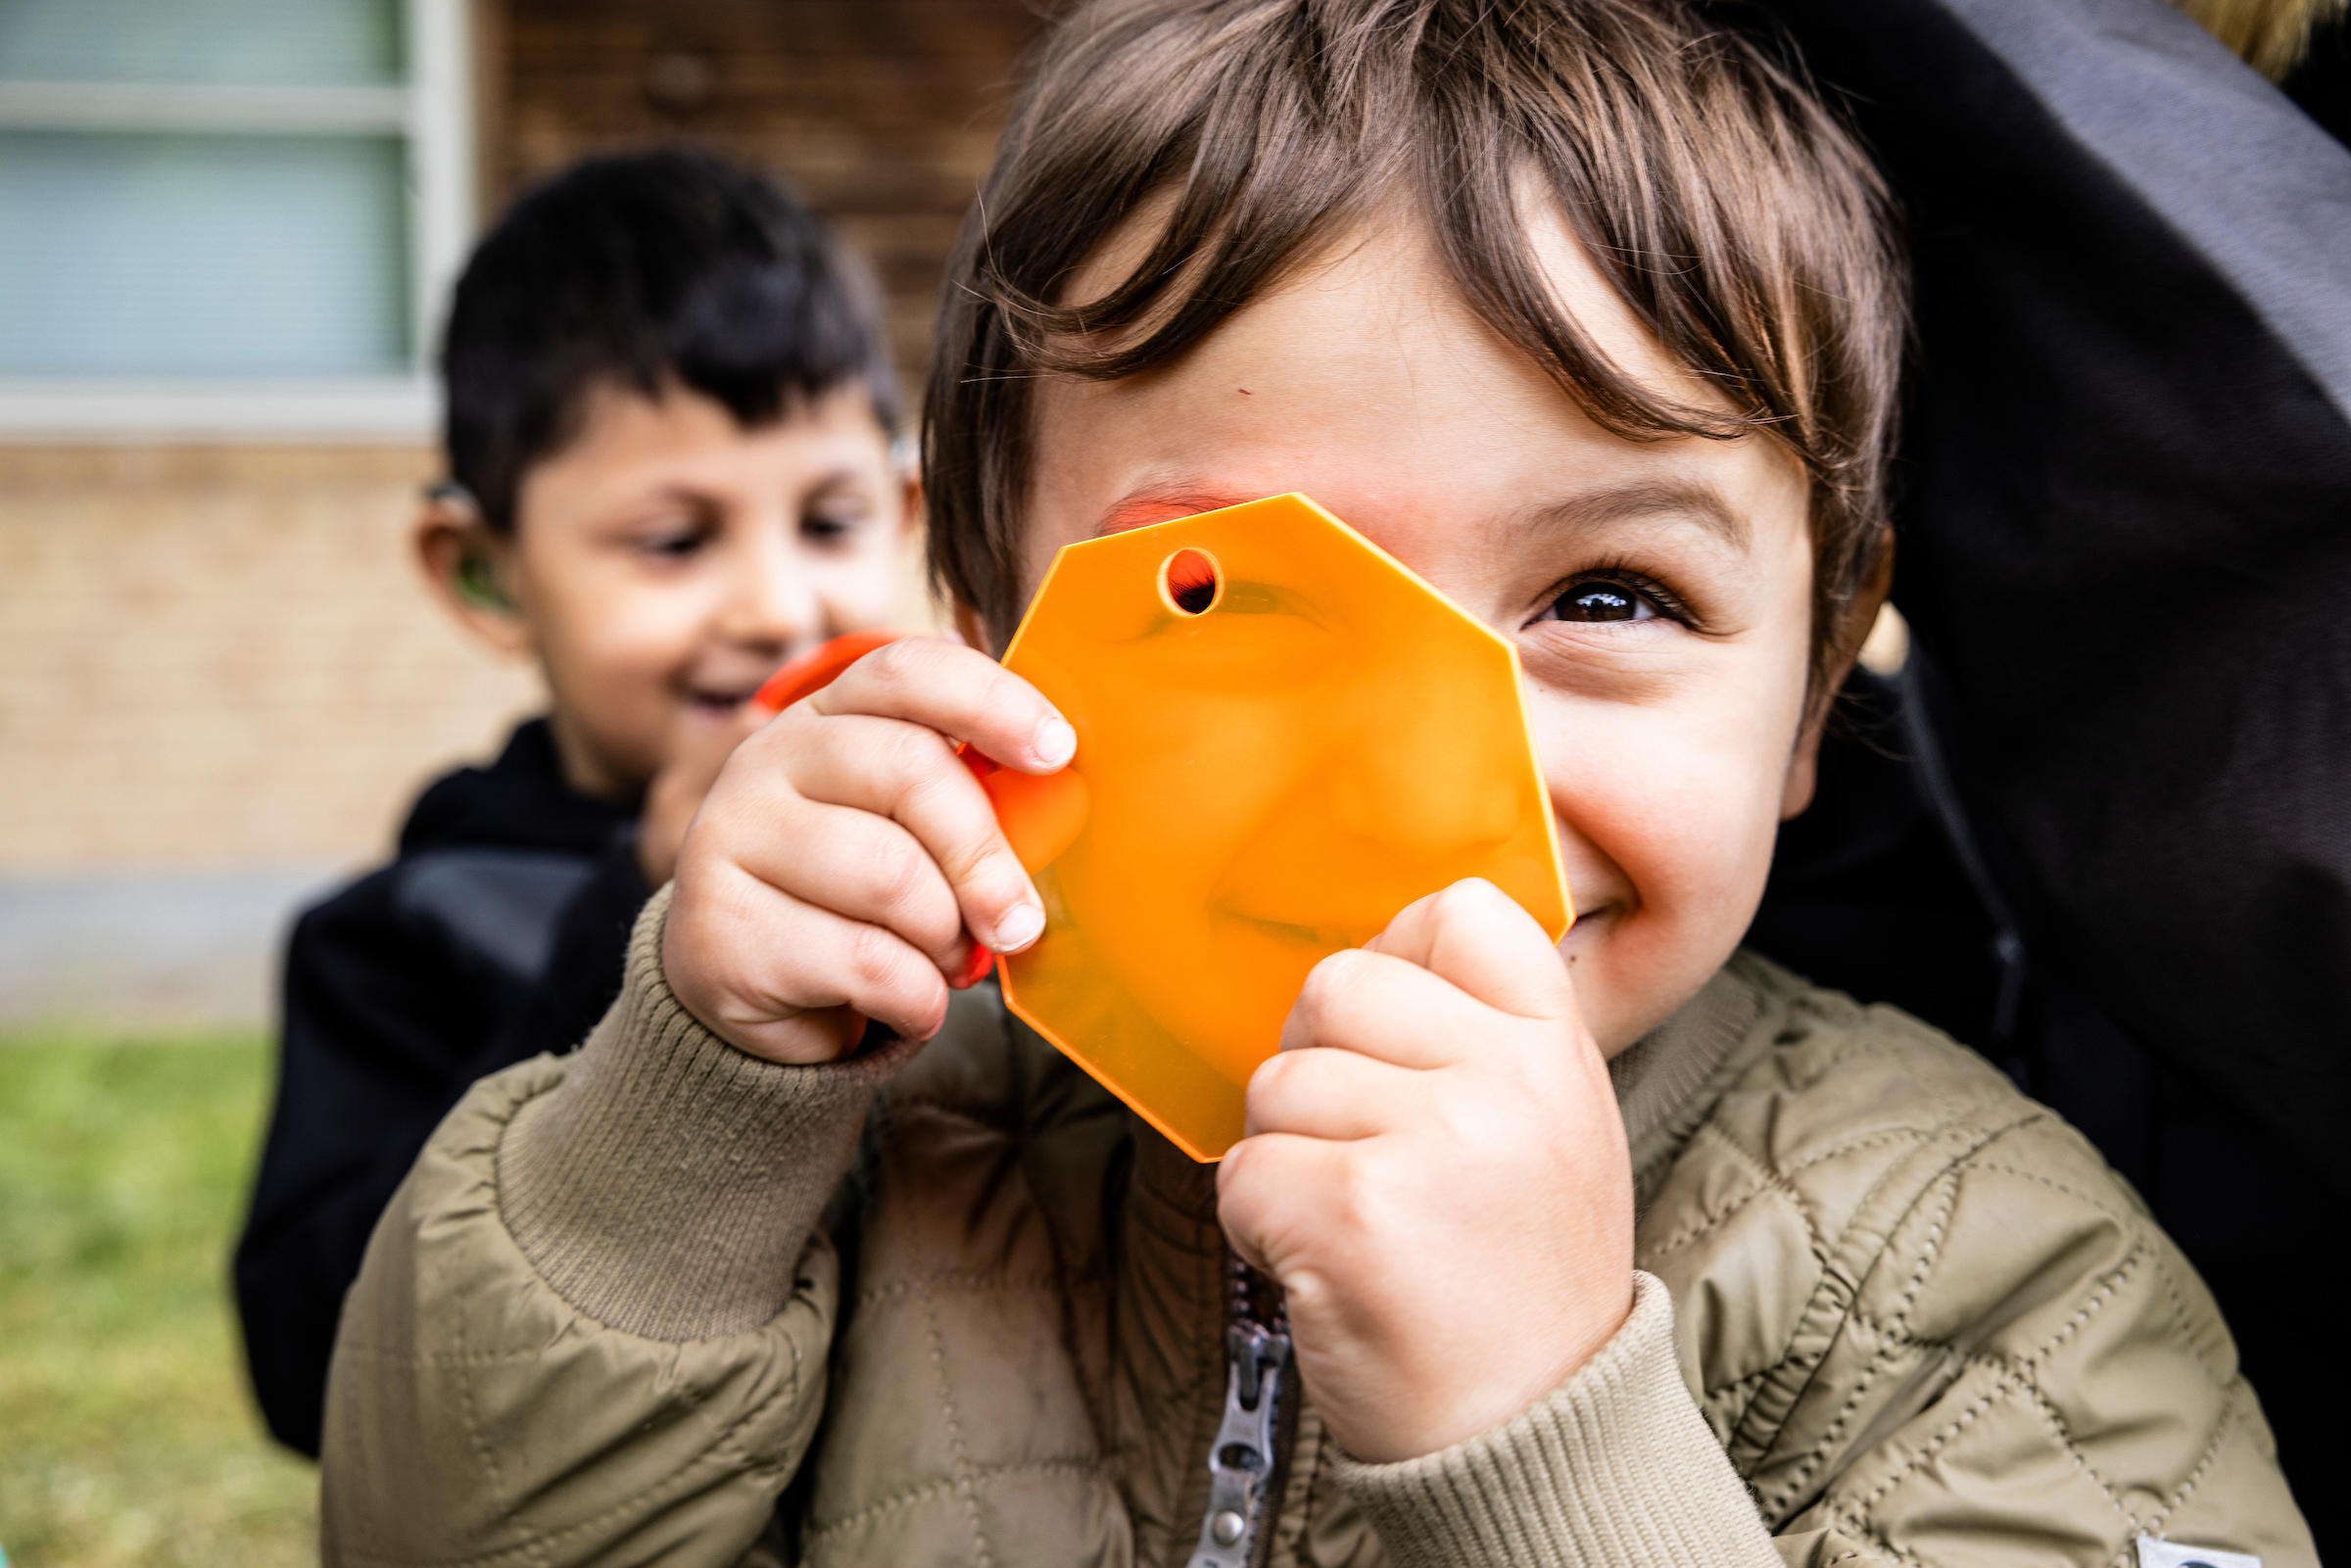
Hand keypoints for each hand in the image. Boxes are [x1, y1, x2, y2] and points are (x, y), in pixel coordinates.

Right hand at [661, 637, 1076, 1064]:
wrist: (747, 985)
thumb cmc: (854, 897)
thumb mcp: (904, 830)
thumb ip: (966, 801)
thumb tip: (1058, 800)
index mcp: (824, 716)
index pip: (907, 673)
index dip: (991, 702)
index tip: (1058, 752)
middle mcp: (768, 761)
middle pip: (910, 771)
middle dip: (984, 856)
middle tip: (1017, 922)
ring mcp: (731, 840)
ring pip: (892, 876)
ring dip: (948, 938)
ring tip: (948, 962)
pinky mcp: (724, 930)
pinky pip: (866, 961)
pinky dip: (918, 996)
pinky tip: (914, 1002)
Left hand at [1216, 878, 1634, 1463]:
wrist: (1532, 1434)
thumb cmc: (1517, 1284)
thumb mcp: (1553, 1132)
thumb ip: (1481, 1039)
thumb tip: (1372, 961)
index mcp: (1556, 1050)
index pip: (1458, 911)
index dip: (1397, 960)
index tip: (1392, 1044)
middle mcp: (1505, 1082)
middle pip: (1336, 984)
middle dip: (1317, 1067)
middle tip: (1359, 1153)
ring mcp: (1431, 1143)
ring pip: (1276, 1081)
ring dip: (1287, 1154)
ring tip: (1356, 1224)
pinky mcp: (1350, 1211)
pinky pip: (1244, 1168)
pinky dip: (1258, 1225)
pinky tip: (1326, 1268)